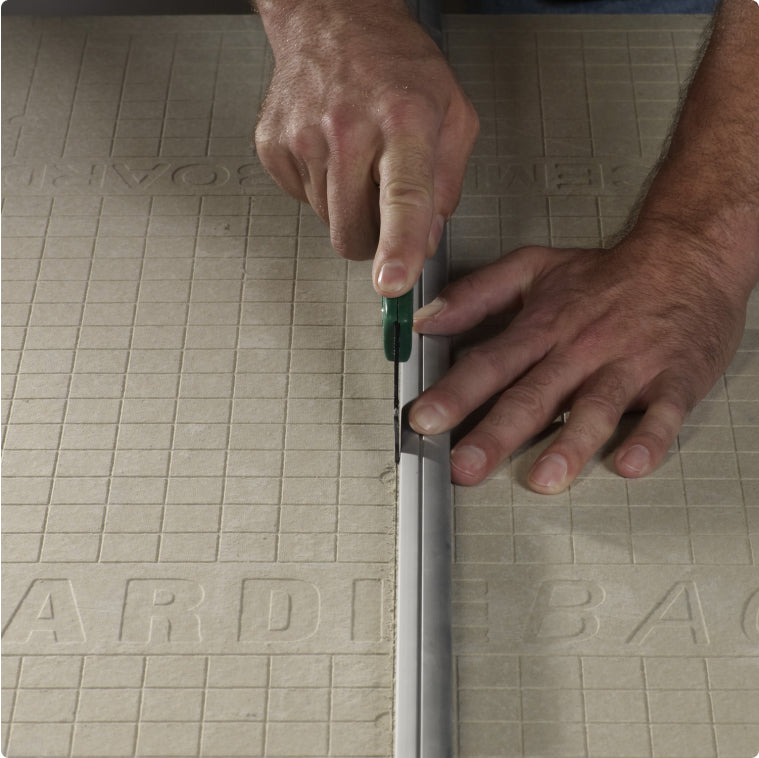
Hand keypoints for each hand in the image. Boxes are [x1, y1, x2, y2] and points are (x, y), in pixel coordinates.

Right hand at [254, 1, 478, 295]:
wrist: (334, 19)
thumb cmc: (398, 65)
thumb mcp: (453, 116)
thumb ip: (448, 186)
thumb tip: (427, 241)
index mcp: (403, 121)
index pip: (403, 197)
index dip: (398, 246)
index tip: (390, 282)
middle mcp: (348, 129)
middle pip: (353, 233)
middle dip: (372, 238)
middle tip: (383, 199)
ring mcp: (303, 139)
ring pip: (327, 224)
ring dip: (347, 209)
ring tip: (358, 161)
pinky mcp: (274, 147)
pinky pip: (301, 201)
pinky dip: (321, 191)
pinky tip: (331, 154)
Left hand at [409, 231, 748, 492]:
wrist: (687, 258)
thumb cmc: (605, 274)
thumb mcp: (533, 268)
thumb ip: (476, 293)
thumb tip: (426, 318)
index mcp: (544, 327)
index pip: (491, 362)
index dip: (455, 393)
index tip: (423, 421)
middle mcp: (581, 350)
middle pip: (533, 395)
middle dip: (496, 434)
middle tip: (465, 466)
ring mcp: (628, 367)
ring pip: (595, 409)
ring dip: (569, 445)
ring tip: (544, 478)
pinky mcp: (673, 381)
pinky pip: (663, 414)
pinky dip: (649, 439)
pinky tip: (632, 464)